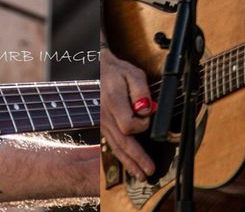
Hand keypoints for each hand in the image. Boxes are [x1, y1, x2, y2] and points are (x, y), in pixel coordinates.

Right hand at [100, 48, 154, 180]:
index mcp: (113, 101)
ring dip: (129, 162)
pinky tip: (129, 165)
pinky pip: (111, 144)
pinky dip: (121, 156)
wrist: (95, 69)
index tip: (147, 117)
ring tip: (141, 175)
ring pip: (116, 146)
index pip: (128, 124)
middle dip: (137, 158)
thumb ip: (141, 91)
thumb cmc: (116, 71)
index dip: (141, 125)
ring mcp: (102, 122)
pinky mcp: (102, 126)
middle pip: (122, 142)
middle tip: (149, 171)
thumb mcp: (132, 73)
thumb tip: (146, 110)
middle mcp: (105, 115)